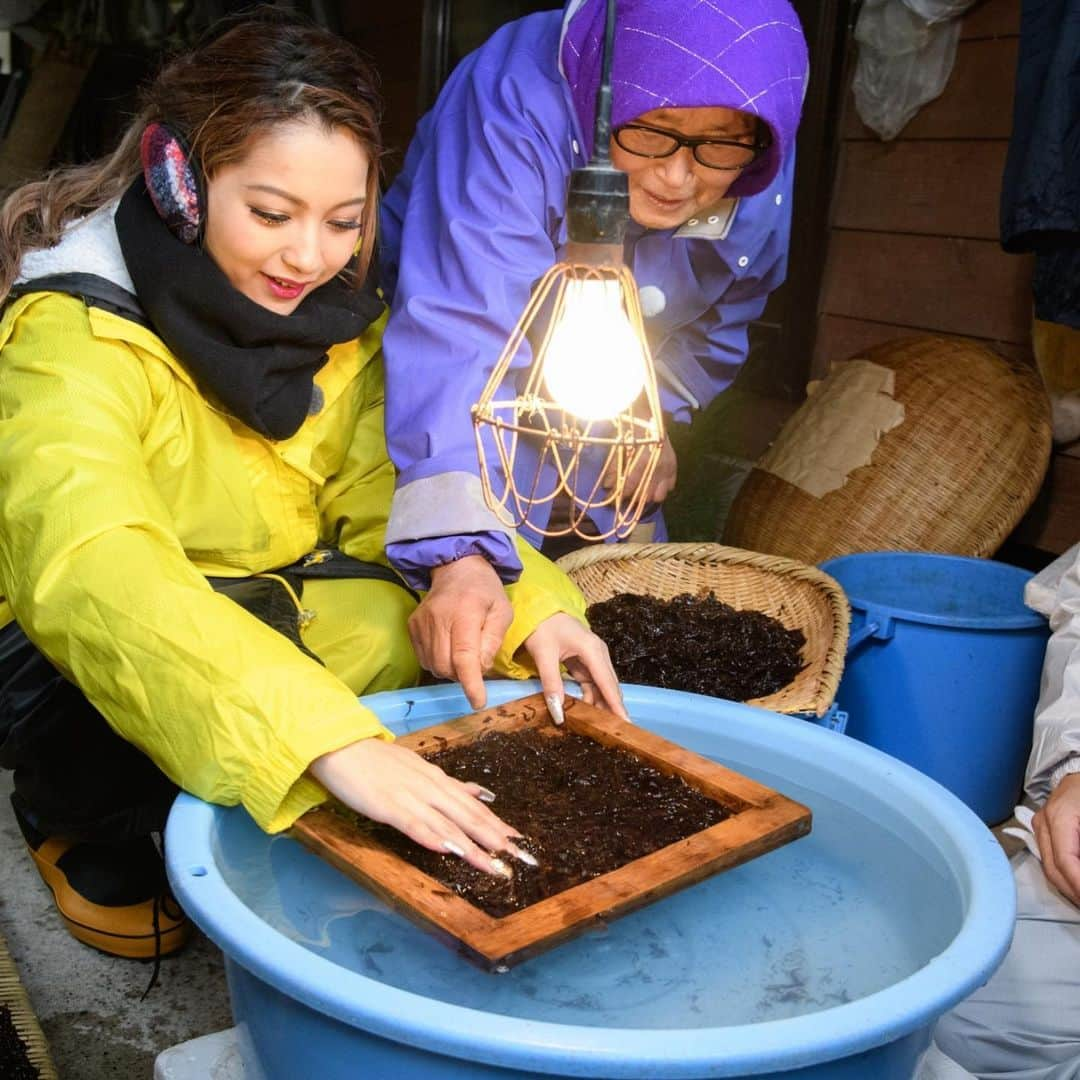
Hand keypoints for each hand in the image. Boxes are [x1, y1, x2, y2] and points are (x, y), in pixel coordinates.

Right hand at [309, 738, 534, 876]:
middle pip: (468, 816)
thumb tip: (482, 793)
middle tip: (520, 858)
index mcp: (438, 780)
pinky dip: (433, 836)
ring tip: (494, 864)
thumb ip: (450, 785)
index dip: (497, 825)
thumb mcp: (419, 768)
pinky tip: (448, 849)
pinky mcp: (388, 805)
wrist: (342, 746)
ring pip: (447, 823)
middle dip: (496, 839)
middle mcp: (430, 787)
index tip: (519, 842)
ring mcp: (410, 796)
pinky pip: (414, 823)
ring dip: (472, 845)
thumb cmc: (378, 761)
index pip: (474, 806)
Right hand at [409, 555, 511, 710]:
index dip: (470, 683)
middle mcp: (438, 618)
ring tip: (463, 654)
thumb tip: (481, 669)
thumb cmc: (485, 591)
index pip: (464, 656)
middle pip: (446, 666)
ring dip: (451, 670)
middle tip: (476, 665)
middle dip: (463, 676)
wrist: (456, 567)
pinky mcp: (412, 626)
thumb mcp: (503, 612)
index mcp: (465, 613)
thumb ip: (494, 641)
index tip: (478, 702)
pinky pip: (424, 658)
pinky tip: (449, 648)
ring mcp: (421, 622)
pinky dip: (438, 662)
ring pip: (433, 665)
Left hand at [522, 612, 627, 722]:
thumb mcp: (543, 655)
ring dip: (600, 704)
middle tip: (615, 733)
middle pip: (609, 686)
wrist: (537, 608)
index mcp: (592, 650)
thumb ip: (551, 684)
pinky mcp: (586, 661)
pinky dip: (591, 697)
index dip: (616, 705)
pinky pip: (592, 683)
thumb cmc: (541, 627)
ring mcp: (594, 657)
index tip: (625, 724)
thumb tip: (558, 713)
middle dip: (612, 709)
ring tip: (600, 727)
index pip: (607, 683)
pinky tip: (587, 711)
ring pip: (602, 686)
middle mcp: (598, 653)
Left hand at [601, 434, 676, 504]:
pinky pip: (669, 487)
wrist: (648, 417)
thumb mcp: (619, 448)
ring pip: (658, 496)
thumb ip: (614, 467)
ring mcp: (667, 468)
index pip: (628, 487)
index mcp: (641, 462)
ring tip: (639, 492)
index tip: (611, 501)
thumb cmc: (630, 432)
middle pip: (644, 496)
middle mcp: (656, 467)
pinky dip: (661, 489)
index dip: (618, 496)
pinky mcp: (674, 466)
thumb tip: (607, 486)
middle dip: (632, 499)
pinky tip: (653, 484)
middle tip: (624, 497)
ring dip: (648, 496)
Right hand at [1032, 772, 1079, 906]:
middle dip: (1074, 892)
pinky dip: (1066, 876)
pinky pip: (1051, 860)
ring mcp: (1040, 827)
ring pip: (1049, 868)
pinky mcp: (1043, 830)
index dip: (1078, 884)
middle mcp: (1043, 824)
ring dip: (1070, 888)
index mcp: (1058, 818)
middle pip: (1052, 869)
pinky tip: (1076, 883)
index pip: (1065, 862)